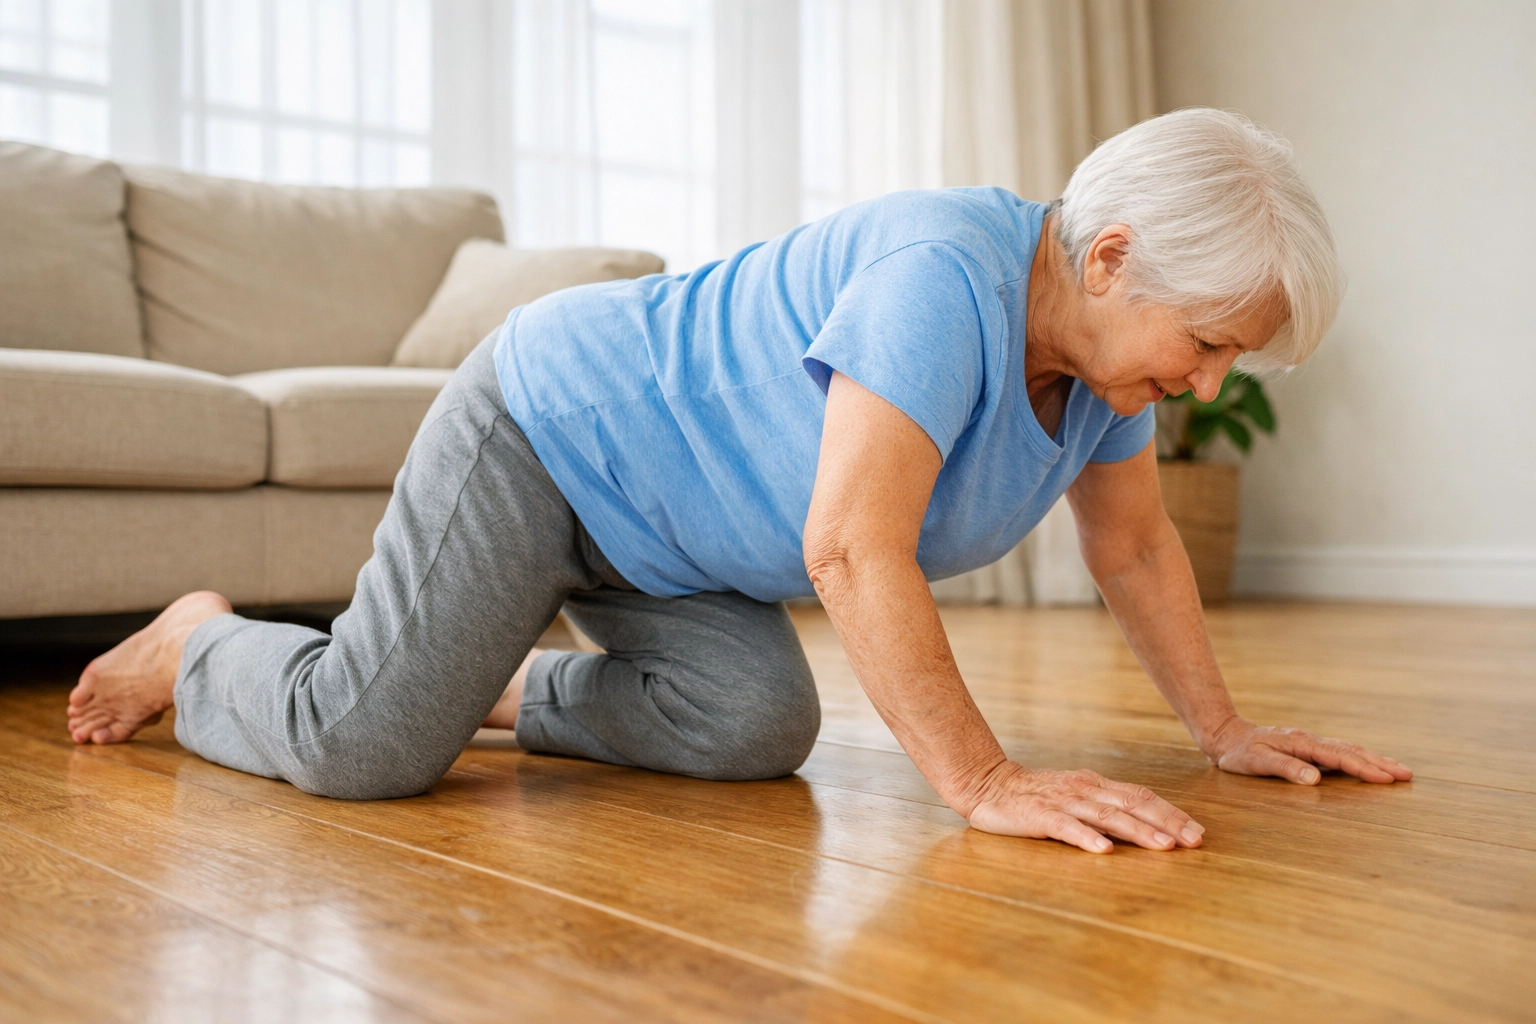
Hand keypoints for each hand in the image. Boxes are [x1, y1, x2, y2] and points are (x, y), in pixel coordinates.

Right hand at [964, 761, 1204, 853]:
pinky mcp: (1039, 815)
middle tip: (1194, 841)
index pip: (1141, 796)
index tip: (1197, 832)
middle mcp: (1085, 790)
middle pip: (1133, 804)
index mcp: (1095, 785)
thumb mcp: (1076, 796)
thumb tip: (1145, 826)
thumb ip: (1104, 808)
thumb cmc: (1035, 795)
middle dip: (1167, 822)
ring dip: (1138, 831)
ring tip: (1164, 846)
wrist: (987, 784)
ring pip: (1107, 816)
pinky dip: (1087, 838)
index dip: (1171, 813)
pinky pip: (1066, 827)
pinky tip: (1104, 850)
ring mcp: (1063, 801)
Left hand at [1206, 717, 1412, 784]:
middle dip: (1380, 763)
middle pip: (1351, 751)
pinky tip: (1368, 764)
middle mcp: (1310, 741)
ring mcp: (1311, 743)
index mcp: (1302, 744)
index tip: (1387, 779)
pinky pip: (1340, 753)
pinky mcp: (1308, 748)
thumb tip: (1316, 780)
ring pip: (1349, 750)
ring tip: (1398, 770)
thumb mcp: (1257, 762)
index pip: (1340, 757)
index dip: (1364, 769)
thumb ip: (1285, 769)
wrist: (1226, 736)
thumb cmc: (1239, 753)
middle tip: (1407, 775)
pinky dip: (1359, 758)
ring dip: (1374, 759)